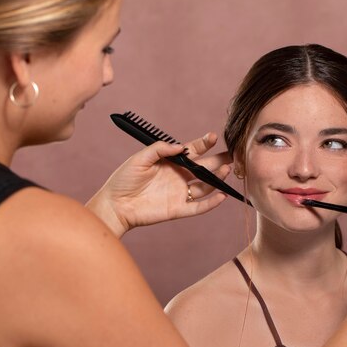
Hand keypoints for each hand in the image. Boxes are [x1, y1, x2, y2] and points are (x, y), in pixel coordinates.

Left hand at [86, 133, 230, 236]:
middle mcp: (179, 177)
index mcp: (171, 163)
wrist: (114, 204)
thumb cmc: (124, 179)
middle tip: (232, 155)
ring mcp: (180, 193)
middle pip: (204, 168)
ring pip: (205, 186)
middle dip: (218, 161)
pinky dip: (211, 203)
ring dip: (217, 179)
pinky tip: (221, 195)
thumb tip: (181, 147)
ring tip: (226, 170)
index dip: (203, 144)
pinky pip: (198, 207)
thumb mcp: (140, 158)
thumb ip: (160, 150)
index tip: (212, 137)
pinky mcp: (178, 209)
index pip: (193, 152)